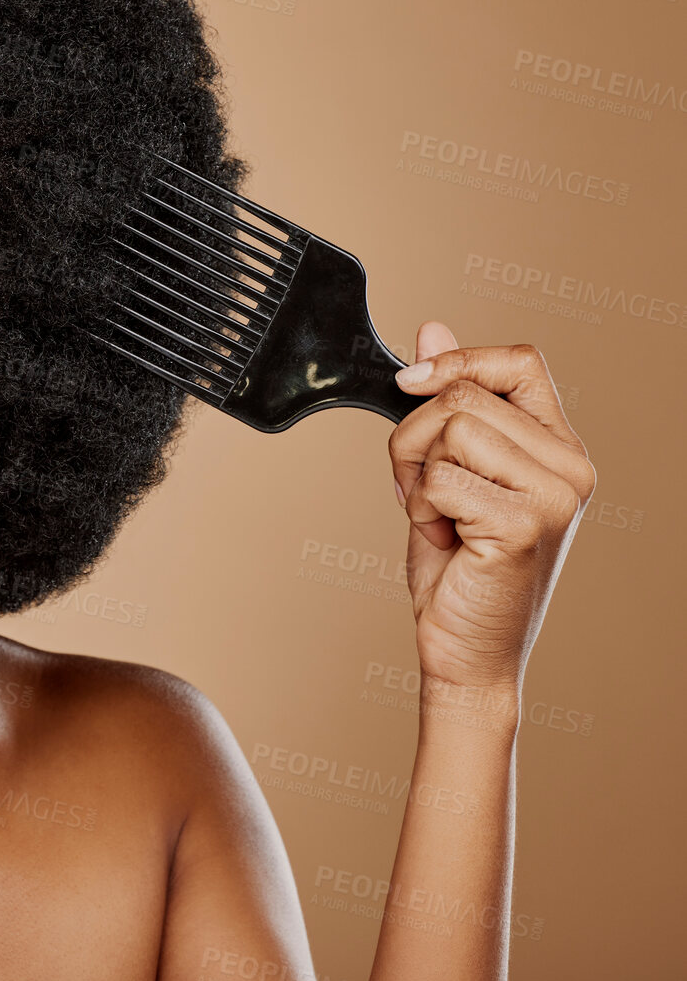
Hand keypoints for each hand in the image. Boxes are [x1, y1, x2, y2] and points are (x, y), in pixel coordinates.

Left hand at [386, 322, 595, 697]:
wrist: (464, 650)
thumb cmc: (456, 567)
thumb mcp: (446, 471)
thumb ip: (446, 403)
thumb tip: (431, 331)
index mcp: (557, 446)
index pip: (520, 360)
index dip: (458, 360)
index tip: (410, 382)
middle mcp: (569, 466)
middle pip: (464, 394)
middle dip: (413, 437)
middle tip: (421, 489)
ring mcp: (554, 494)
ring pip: (450, 428)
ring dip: (415, 474)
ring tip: (437, 516)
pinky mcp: (526, 523)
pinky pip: (441, 478)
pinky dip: (420, 508)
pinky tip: (445, 540)